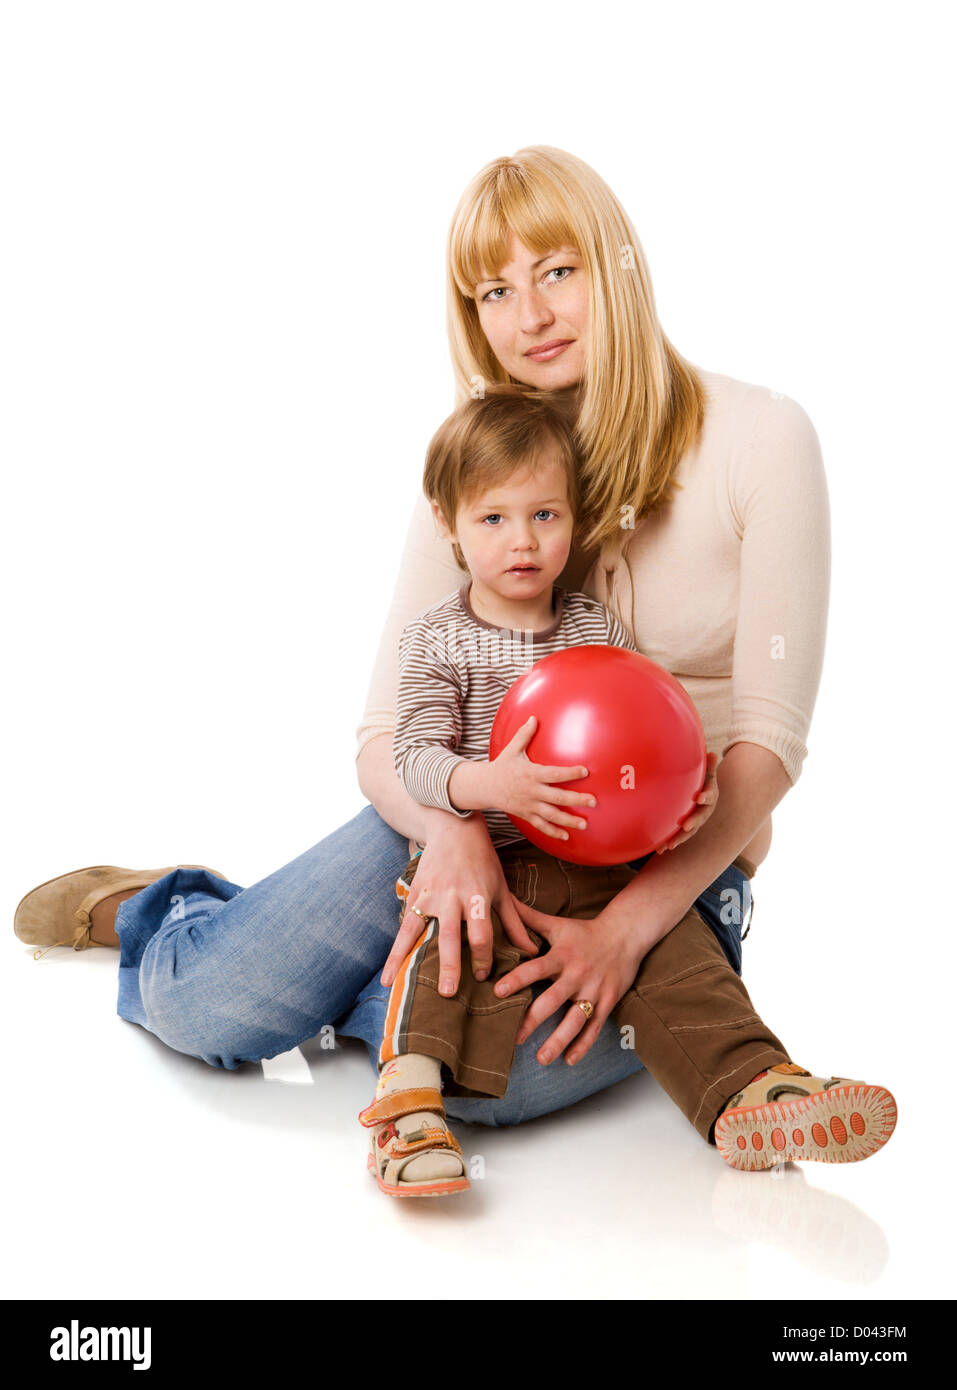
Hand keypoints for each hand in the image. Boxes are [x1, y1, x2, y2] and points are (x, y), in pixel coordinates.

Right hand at [379, 814, 539, 996]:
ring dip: (411, 959)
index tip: (483, 975)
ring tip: (403, 986)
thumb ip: (514, 922)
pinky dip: (394, 951)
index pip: (482, 932)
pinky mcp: (415, 895)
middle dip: (450, 964)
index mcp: (478, 895)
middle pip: (451, 934)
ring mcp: (430, 895)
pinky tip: (387, 975)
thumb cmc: (483, 860)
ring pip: (420, 931)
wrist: (453, 827)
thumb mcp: (502, 888)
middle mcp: (452, 896)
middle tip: (449, 992)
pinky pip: (404, 927)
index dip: (484, 956)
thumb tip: (531, 951)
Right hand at [488, 715, 595, 841]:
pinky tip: (567, 836)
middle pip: (557, 797)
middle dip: (576, 799)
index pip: (554, 774)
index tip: (585, 771)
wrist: (484, 787)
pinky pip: (541, 825)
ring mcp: (528, 805)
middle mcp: (532, 791)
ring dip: (568, 820)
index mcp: (531, 774)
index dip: (570, 773)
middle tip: (593, 801)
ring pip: (551, 815)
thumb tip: (534, 717)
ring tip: (584, 824)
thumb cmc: (502, 766)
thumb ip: (525, 734)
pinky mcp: (525, 814)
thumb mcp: (512, 749)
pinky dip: (553, 832)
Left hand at [492, 897, 651, 1066]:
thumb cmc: (583, 931)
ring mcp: (594, 990)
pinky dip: (583, 1044)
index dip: (517, 978)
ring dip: (558, 1040)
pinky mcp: (608, 1001)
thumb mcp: (556, 923)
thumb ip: (527, 917)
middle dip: (532, 1020)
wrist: (625, 935)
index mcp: (561, 955)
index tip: (498, 991)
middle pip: (553, 1000)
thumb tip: (503, 898)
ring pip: (575, 1019)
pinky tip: (569, 1060)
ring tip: (542, 1058)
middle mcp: (576, 974)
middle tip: (514, 1037)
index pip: (535, 967)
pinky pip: (595, 1026)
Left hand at [655, 752, 718, 852]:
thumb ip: (709, 766)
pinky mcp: (685, 828)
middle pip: (700, 818)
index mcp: (710, 796)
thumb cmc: (702, 780)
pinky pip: (678, 836)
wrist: (701, 795)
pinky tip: (659, 849)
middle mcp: (704, 811)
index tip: (699, 797)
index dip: (706, 796)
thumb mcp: (706, 773)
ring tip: (669, 845)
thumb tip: (712, 754)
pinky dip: (669, 842)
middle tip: (686, 825)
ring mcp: (695, 821)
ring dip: (679, 838)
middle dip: (693, 822)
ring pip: (688, 831)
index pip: (709, 796)